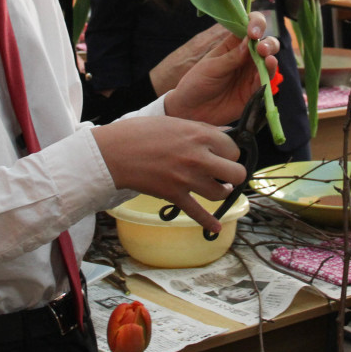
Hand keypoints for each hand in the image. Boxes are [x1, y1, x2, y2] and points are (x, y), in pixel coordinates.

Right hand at [93, 117, 246, 232]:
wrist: (115, 152)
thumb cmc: (141, 132)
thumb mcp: (176, 122)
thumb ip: (203, 129)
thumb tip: (226, 132)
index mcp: (200, 135)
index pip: (233, 148)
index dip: (230, 152)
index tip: (224, 154)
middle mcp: (199, 158)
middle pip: (236, 173)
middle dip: (234, 174)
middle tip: (226, 173)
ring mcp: (187, 179)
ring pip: (220, 193)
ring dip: (222, 192)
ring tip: (219, 189)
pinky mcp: (175, 195)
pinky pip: (198, 213)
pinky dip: (209, 223)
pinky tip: (216, 228)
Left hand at [164, 12, 278, 125]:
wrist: (192, 110)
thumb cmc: (197, 83)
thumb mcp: (211, 67)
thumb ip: (232, 56)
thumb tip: (250, 41)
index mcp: (233, 44)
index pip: (249, 27)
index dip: (255, 24)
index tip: (253, 31)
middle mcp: (246, 57)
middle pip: (265, 44)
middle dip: (267, 43)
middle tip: (261, 48)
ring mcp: (251, 74)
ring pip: (269, 62)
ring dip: (270, 57)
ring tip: (267, 58)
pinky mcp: (254, 91)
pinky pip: (265, 82)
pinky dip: (267, 76)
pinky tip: (266, 70)